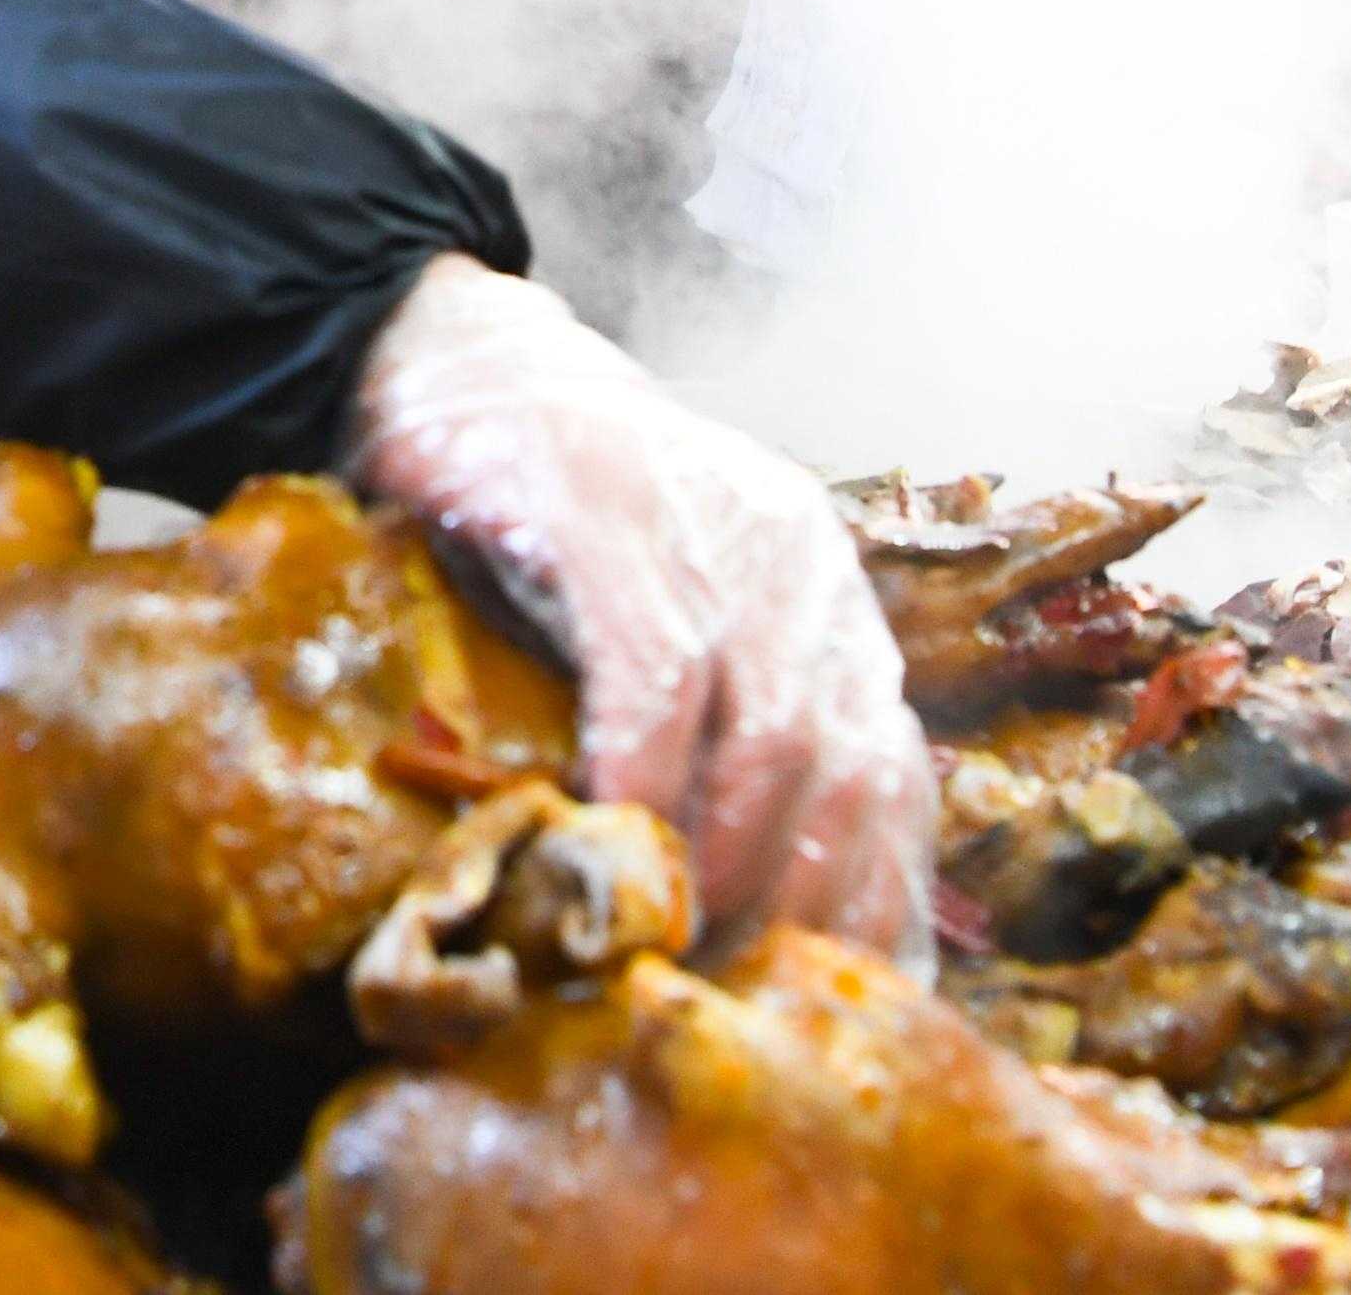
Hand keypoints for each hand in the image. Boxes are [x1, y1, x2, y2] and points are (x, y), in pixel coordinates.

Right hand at [342, 255, 935, 971]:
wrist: (457, 356)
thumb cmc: (552, 512)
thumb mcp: (666, 616)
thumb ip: (716, 724)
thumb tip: (732, 891)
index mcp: (827, 597)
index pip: (893, 771)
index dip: (870, 894)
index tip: (825, 994)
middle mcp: (803, 564)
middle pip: (850, 768)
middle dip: (799, 899)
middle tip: (732, 989)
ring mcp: (718, 537)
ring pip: (775, 734)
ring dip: (728, 857)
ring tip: (673, 937)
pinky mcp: (620, 522)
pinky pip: (661, 682)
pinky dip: (645, 777)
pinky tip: (612, 837)